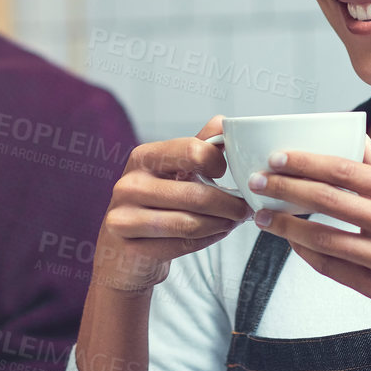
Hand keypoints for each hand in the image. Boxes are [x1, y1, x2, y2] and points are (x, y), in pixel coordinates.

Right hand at [93, 115, 253, 291]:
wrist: (124, 249)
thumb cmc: (155, 203)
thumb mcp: (173, 170)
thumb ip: (198, 146)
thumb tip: (224, 122)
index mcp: (143, 157)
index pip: (193, 151)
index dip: (218, 163)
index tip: (228, 173)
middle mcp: (129, 184)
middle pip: (196, 195)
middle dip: (230, 205)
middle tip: (246, 209)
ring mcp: (125, 217)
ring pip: (190, 223)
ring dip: (221, 224)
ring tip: (233, 222)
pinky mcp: (131, 248)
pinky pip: (181, 245)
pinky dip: (206, 241)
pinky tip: (215, 234)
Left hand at [245, 136, 370, 350]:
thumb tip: (353, 136)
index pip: (347, 168)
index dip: (306, 161)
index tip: (278, 156)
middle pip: (329, 198)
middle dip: (285, 187)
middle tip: (257, 182)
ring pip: (324, 236)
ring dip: (286, 224)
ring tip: (262, 216)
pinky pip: (333, 268)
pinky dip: (307, 253)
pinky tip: (292, 243)